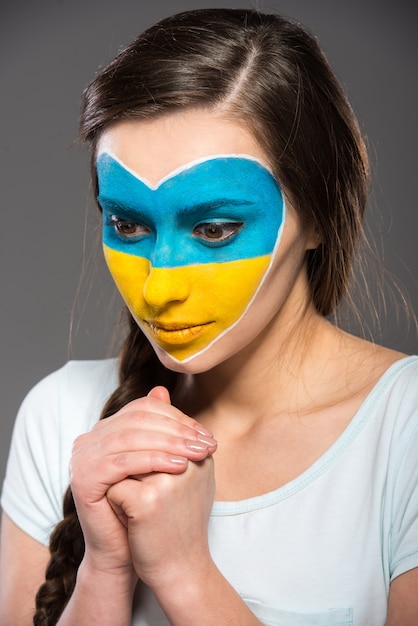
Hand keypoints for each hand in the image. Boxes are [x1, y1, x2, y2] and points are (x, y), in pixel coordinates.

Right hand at [69, 387, 216, 577]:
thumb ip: (159, 428)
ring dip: (171, 443)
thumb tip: (163, 389)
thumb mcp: (158, 462)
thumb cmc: (145, 507)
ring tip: (199, 454)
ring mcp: (82, 457)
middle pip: (138, 420)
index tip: (207, 435)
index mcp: (105, 430)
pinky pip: (122, 462)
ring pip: (132, 439)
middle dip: (178, 431)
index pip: (144, 409)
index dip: (178, 419)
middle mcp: (89, 439)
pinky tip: (179, 466)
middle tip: (208, 444)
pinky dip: (153, 460)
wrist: (125, 552)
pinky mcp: (82, 477)